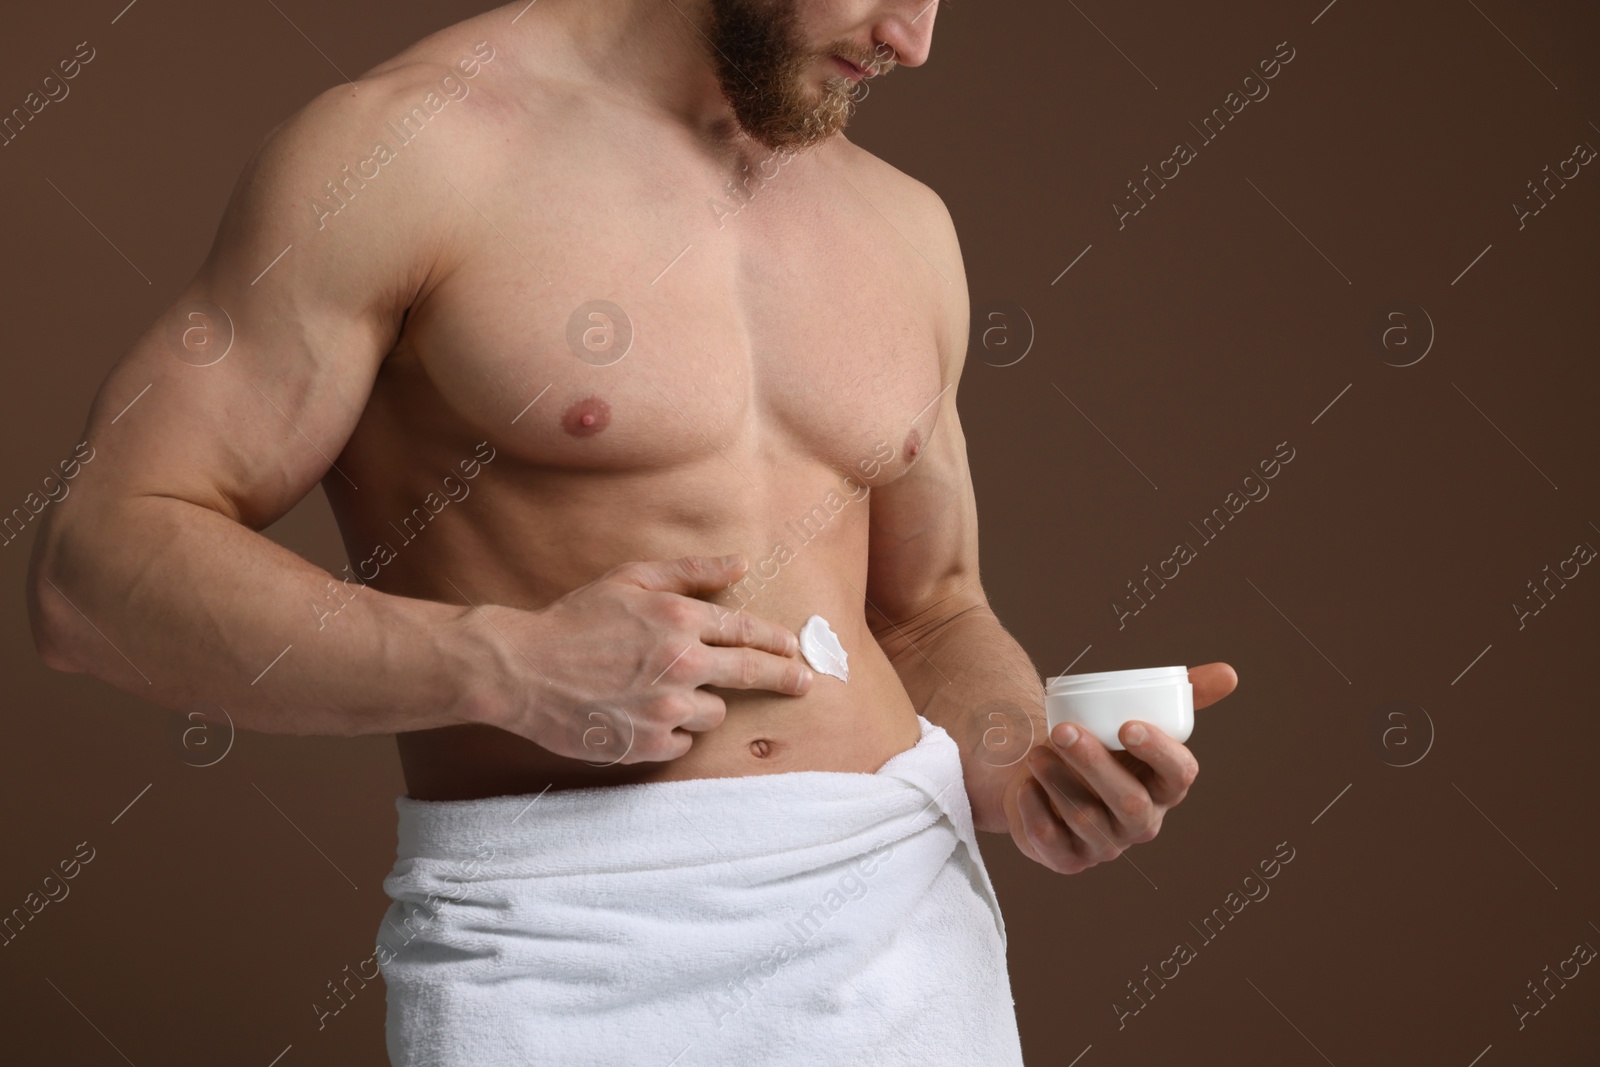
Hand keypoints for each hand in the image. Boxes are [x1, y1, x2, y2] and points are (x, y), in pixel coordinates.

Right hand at [465, 555, 812, 763]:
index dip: (775, 640)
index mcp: (679, 619)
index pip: (745, 631)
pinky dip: (671, 732)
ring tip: (660, 692)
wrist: (521, 669)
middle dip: (785, 677)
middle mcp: (681, 664)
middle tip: (804, 682)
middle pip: (752, 673)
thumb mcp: (631, 580)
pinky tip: (640, 716)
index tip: (793, 649)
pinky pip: (683, 743)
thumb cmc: (575, 619)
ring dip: (700, 704)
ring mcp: (666, 708)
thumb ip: (691, 572)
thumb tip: (741, 564)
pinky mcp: (649, 744)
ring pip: (714, 714)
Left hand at [1001, 662, 1236, 874]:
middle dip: (1095, 764)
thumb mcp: (1136, 718)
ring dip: (1058, 781)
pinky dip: (1034, 810)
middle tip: (1062, 730)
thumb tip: (1228, 673)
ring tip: (1036, 751)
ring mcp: (1106, 845)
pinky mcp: (1068, 859)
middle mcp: (1141, 822)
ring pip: (1086, 818)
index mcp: (1165, 788)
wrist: (1046, 773)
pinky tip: (1025, 786)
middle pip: (1130, 802)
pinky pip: (1052, 842)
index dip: (1158, 752)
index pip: (1179, 775)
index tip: (1127, 725)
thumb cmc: (1099, 745)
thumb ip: (1181, 696)